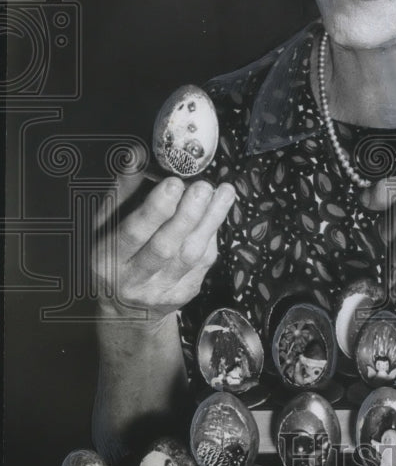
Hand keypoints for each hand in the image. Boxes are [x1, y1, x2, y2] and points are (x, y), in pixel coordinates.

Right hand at [92, 173, 234, 325]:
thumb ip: (121, 192)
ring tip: (222, 193)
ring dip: (210, 220)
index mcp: (106, 260)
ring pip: (191, 255)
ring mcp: (160, 292)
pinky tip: (217, 214)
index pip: (133, 234)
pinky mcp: (183, 295)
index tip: (174, 183)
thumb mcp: (104, 226)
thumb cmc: (114, 255)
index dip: (155, 209)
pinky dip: (211, 236)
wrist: (124, 309)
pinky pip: (202, 264)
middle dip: (187, 214)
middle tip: (203, 187)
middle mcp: (132, 281)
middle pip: (165, 247)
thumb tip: (136, 155)